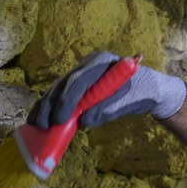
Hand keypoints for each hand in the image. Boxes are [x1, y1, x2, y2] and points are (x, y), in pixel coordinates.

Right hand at [28, 51, 186, 128]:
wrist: (150, 89)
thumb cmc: (143, 93)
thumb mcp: (128, 102)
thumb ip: (107, 110)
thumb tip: (84, 121)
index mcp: (101, 62)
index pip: (79, 81)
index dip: (67, 100)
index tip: (60, 119)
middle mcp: (87, 64)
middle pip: (63, 84)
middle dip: (50, 104)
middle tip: (43, 124)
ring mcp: (81, 72)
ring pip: (58, 88)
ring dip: (45, 106)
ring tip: (36, 124)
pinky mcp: (78, 83)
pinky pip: (60, 93)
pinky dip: (50, 106)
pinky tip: (40, 118)